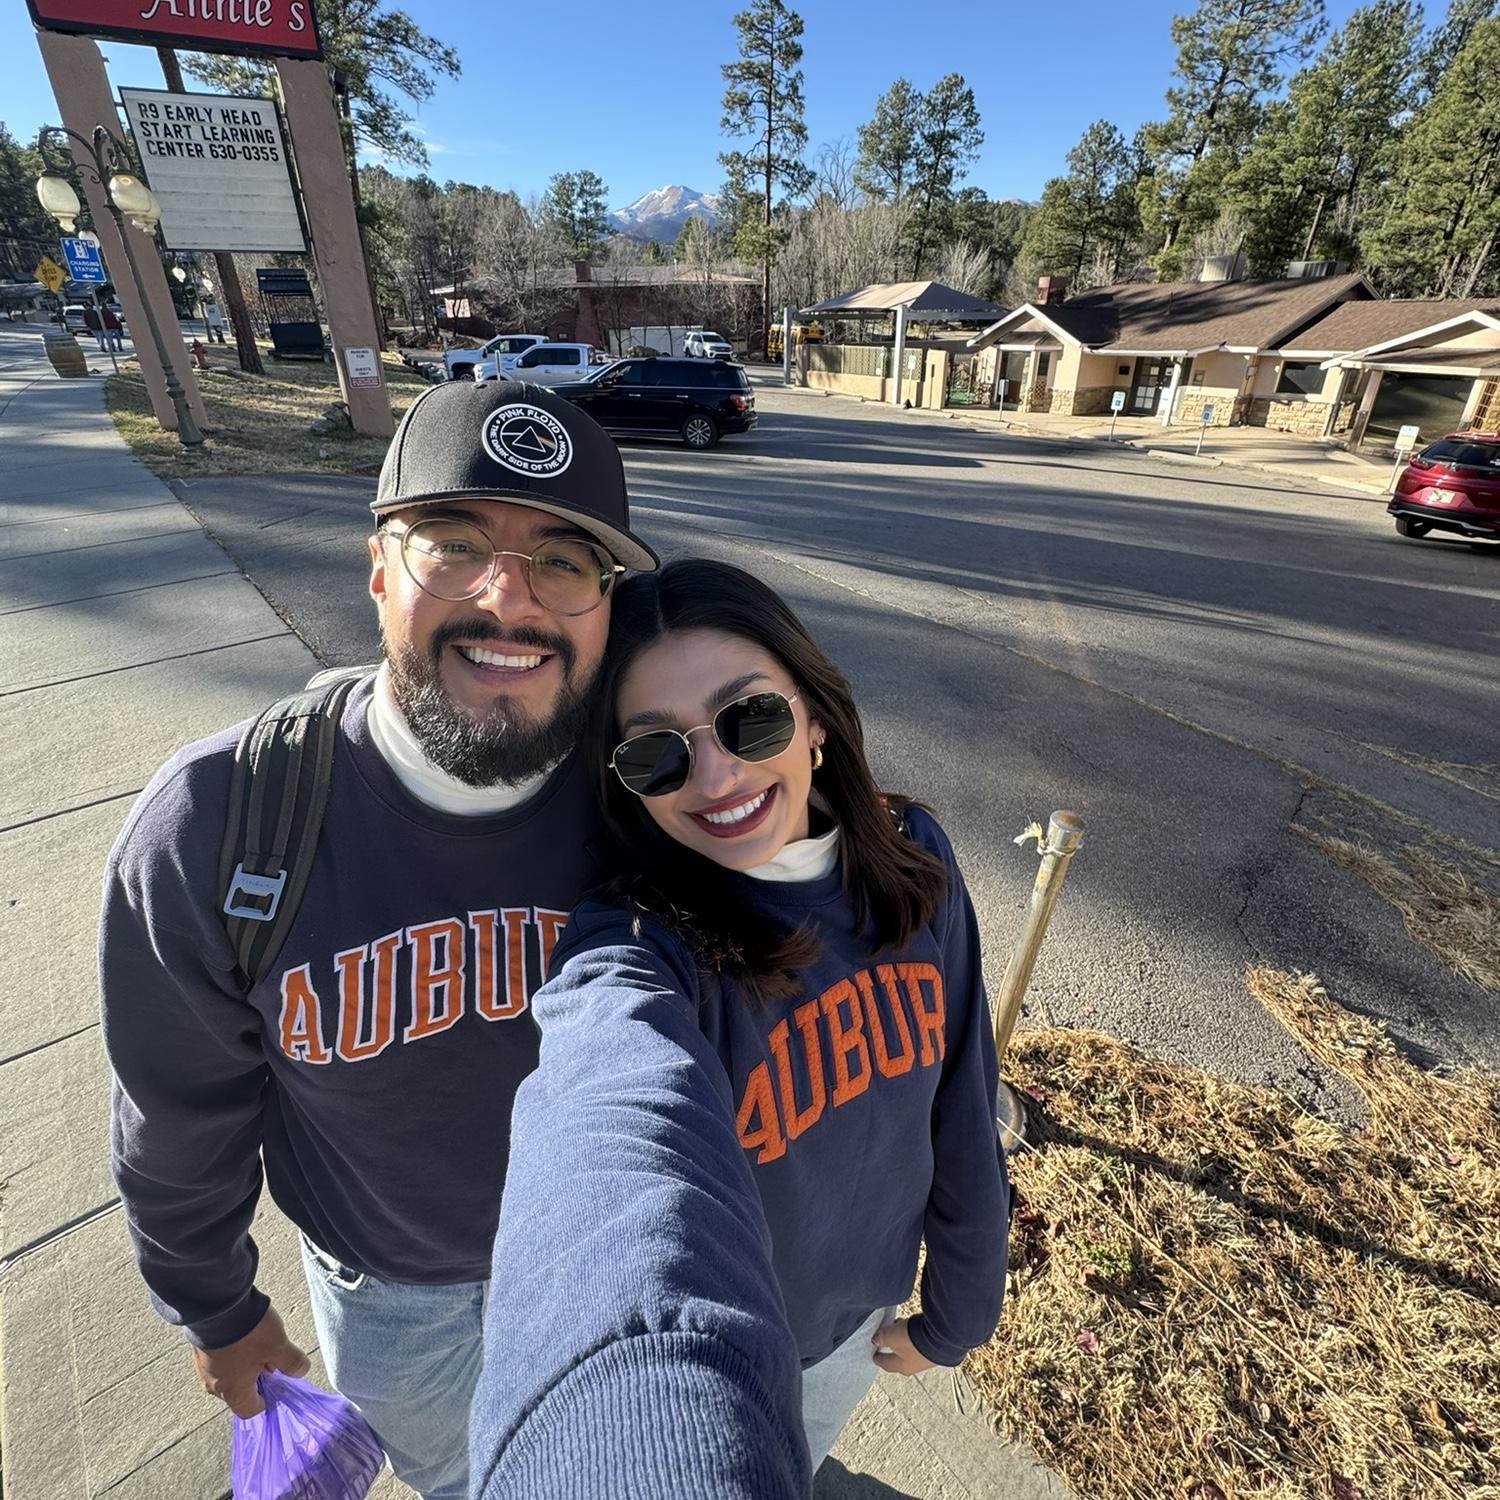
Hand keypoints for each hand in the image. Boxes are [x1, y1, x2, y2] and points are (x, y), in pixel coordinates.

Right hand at [191, 1305, 309, 1416]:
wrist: (216, 1304)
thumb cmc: (248, 1332)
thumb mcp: (279, 1346)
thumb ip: (292, 1362)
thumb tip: (300, 1371)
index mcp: (232, 1391)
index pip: (249, 1410)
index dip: (266, 1399)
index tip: (276, 1382)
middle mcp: (213, 1384)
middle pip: (238, 1391)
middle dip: (256, 1377)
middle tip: (269, 1354)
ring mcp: (202, 1367)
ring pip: (228, 1373)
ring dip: (243, 1363)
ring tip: (257, 1340)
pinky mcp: (198, 1350)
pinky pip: (218, 1359)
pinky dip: (231, 1352)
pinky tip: (241, 1332)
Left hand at [871, 1317, 935, 1377]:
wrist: (942, 1337)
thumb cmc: (914, 1341)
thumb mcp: (891, 1336)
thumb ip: (881, 1338)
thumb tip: (875, 1340)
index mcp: (901, 1367)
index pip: (885, 1363)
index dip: (878, 1357)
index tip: (874, 1354)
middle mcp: (914, 1365)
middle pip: (899, 1356)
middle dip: (892, 1347)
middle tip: (886, 1337)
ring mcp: (925, 1358)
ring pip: (910, 1348)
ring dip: (904, 1339)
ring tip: (900, 1326)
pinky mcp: (934, 1349)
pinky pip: (920, 1342)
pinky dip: (914, 1335)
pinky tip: (914, 1326)